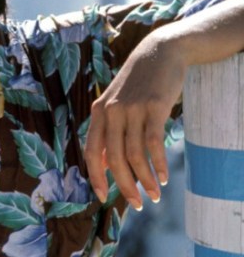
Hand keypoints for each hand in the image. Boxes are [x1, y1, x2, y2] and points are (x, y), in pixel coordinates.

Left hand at [84, 31, 185, 209]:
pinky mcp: (154, 106)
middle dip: (125, 186)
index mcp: (98, 113)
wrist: (159, 52)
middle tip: (137, 204)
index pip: (91, 152)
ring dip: (146, 179)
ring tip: (155, 194)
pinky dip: (158, 164)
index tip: (104, 198)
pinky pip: (153, 143)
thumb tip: (105, 166)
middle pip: (115, 159)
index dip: (96, 178)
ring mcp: (132, 108)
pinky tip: (164, 177)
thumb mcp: (116, 104)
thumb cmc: (137, 84)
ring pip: (135, 155)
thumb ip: (108, 133)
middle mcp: (111, 112)